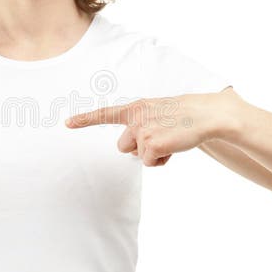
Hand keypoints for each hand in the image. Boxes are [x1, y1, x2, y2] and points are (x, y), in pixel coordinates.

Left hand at [65, 93, 226, 166]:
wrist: (204, 115)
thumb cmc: (182, 115)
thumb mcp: (157, 113)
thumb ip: (140, 125)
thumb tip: (132, 150)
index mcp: (136, 108)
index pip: (105, 114)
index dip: (84, 120)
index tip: (67, 123)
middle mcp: (135, 118)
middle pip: (123, 146)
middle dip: (139, 148)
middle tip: (161, 136)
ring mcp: (142, 131)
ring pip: (136, 155)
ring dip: (151, 154)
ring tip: (170, 140)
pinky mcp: (151, 145)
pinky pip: (149, 163)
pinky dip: (161, 161)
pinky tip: (173, 147)